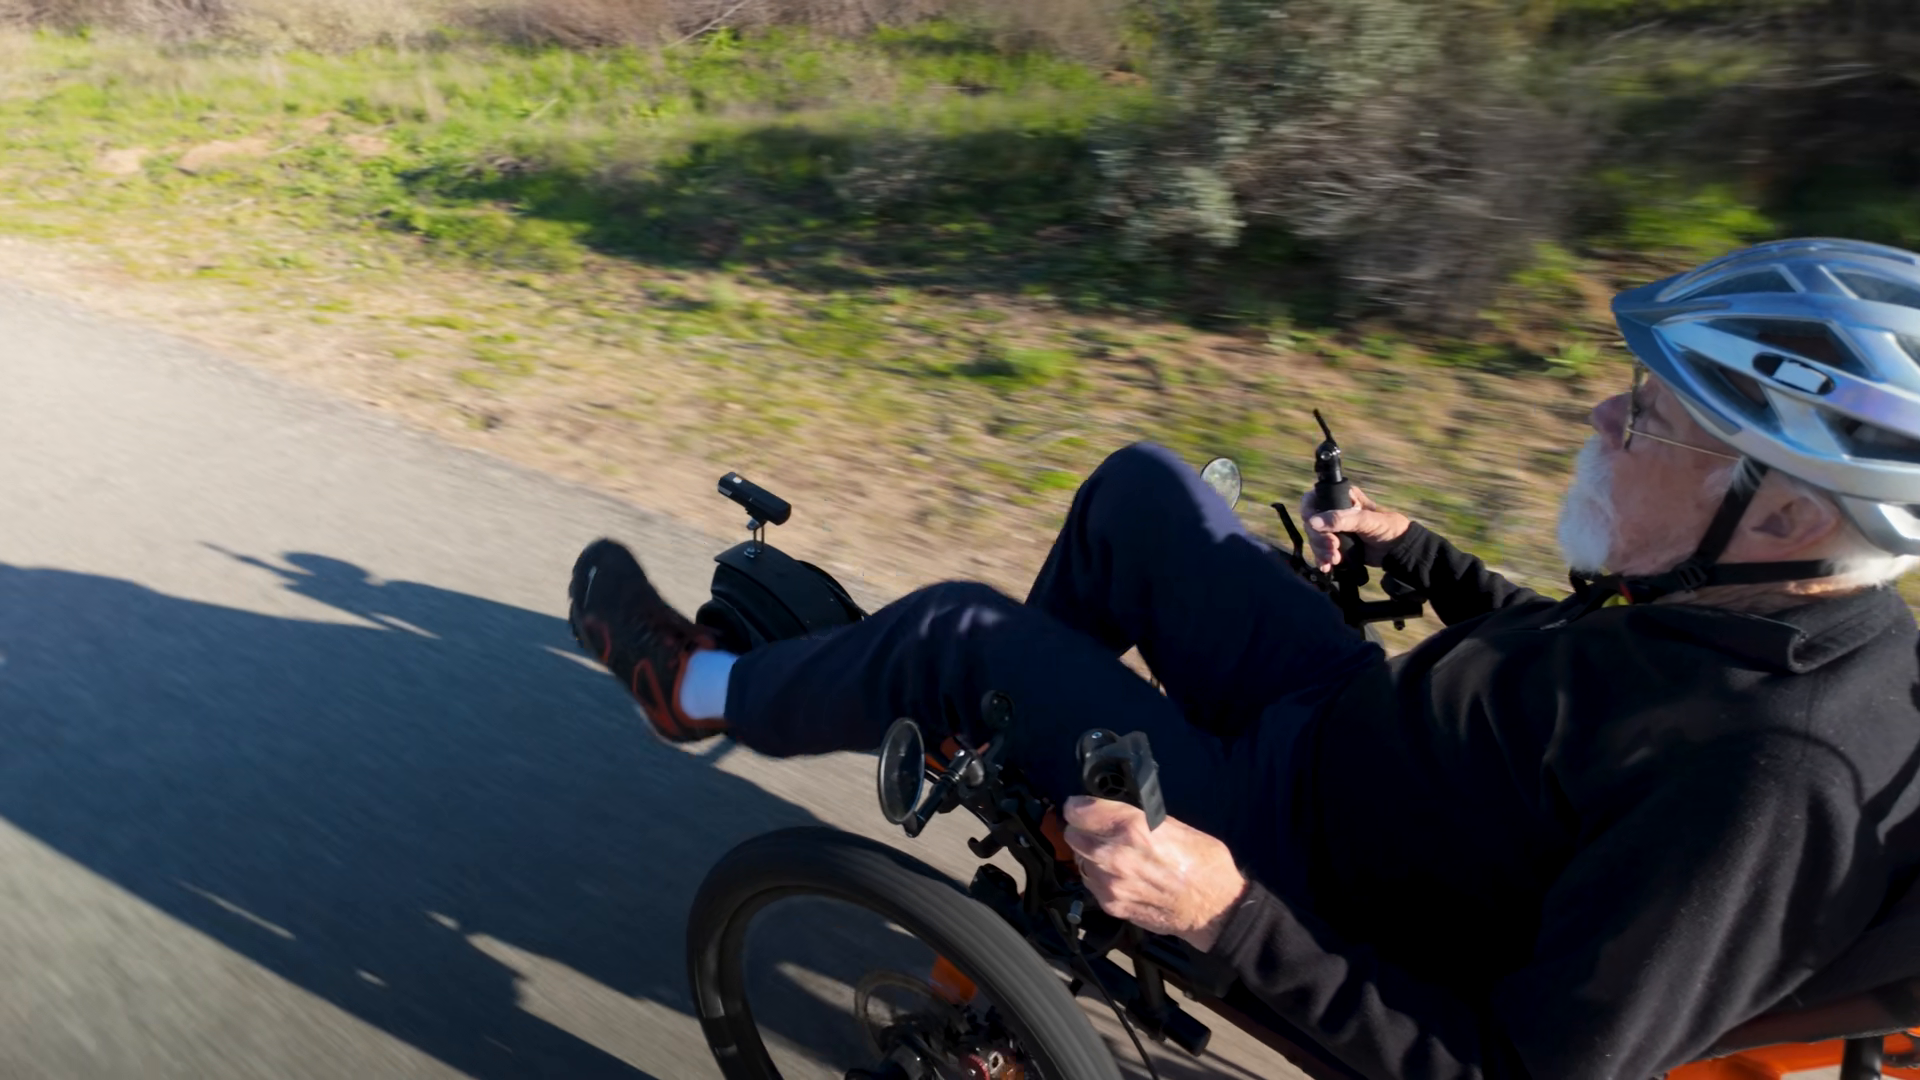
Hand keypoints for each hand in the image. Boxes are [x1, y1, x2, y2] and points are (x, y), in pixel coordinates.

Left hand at [1062, 796, 1246, 952]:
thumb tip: (1117, 813)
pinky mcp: (1111, 904)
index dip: (1078, 806)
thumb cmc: (1204, 863)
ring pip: (1080, 860)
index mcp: (1132, 827)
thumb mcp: (1175, 826)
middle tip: (1096, 829)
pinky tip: (1118, 875)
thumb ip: (1139, 819)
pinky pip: (1091, 882)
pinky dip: (1099, 876)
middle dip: (1082, 829)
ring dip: (1090, 855)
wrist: (1214, 909)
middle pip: (1071, 835)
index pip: (1079, 811)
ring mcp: (1110, 883)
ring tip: (1111, 855)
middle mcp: (1114, 854)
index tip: (1081, 806)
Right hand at [1299, 485, 1410, 572]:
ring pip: (1315, 539)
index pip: (1313, 500)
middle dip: (1320, 538)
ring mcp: (1335, 530)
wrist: (1399, 551)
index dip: (1310, 513)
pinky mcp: (1336, 546)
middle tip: (1333, 547)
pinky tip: (1327, 566)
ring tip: (1335, 559)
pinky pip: (1321, 552)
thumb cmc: (1388, 528)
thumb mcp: (1366, 520)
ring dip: (1321, 551)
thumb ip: (1341, 519)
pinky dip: (1322, 560)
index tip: (1318, 528)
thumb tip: (1312, 522)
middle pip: (1312, 523)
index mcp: (1342, 498)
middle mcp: (1334, 512)